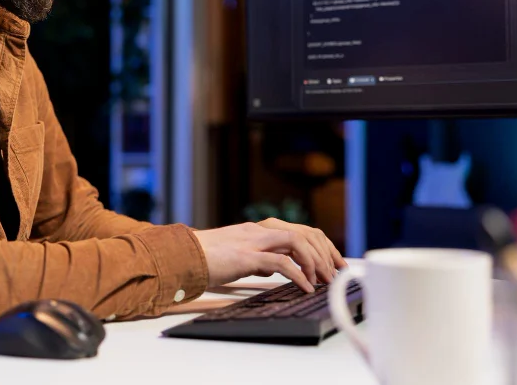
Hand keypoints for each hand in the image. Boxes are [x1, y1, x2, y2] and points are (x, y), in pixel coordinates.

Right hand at [193, 220, 347, 291]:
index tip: (334, 263)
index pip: (301, 230)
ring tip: (323, 281)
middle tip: (335, 275)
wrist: (181, 256)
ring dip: (316, 262)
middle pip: (306, 232)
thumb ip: (258, 257)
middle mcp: (259, 230)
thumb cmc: (205, 258)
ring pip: (298, 241)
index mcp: (259, 229)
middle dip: (326, 253)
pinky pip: (281, 263)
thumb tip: (274, 268)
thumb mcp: (238, 255)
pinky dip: (299, 275)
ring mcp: (253, 241)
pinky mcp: (246, 256)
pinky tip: (305, 287)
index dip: (323, 246)